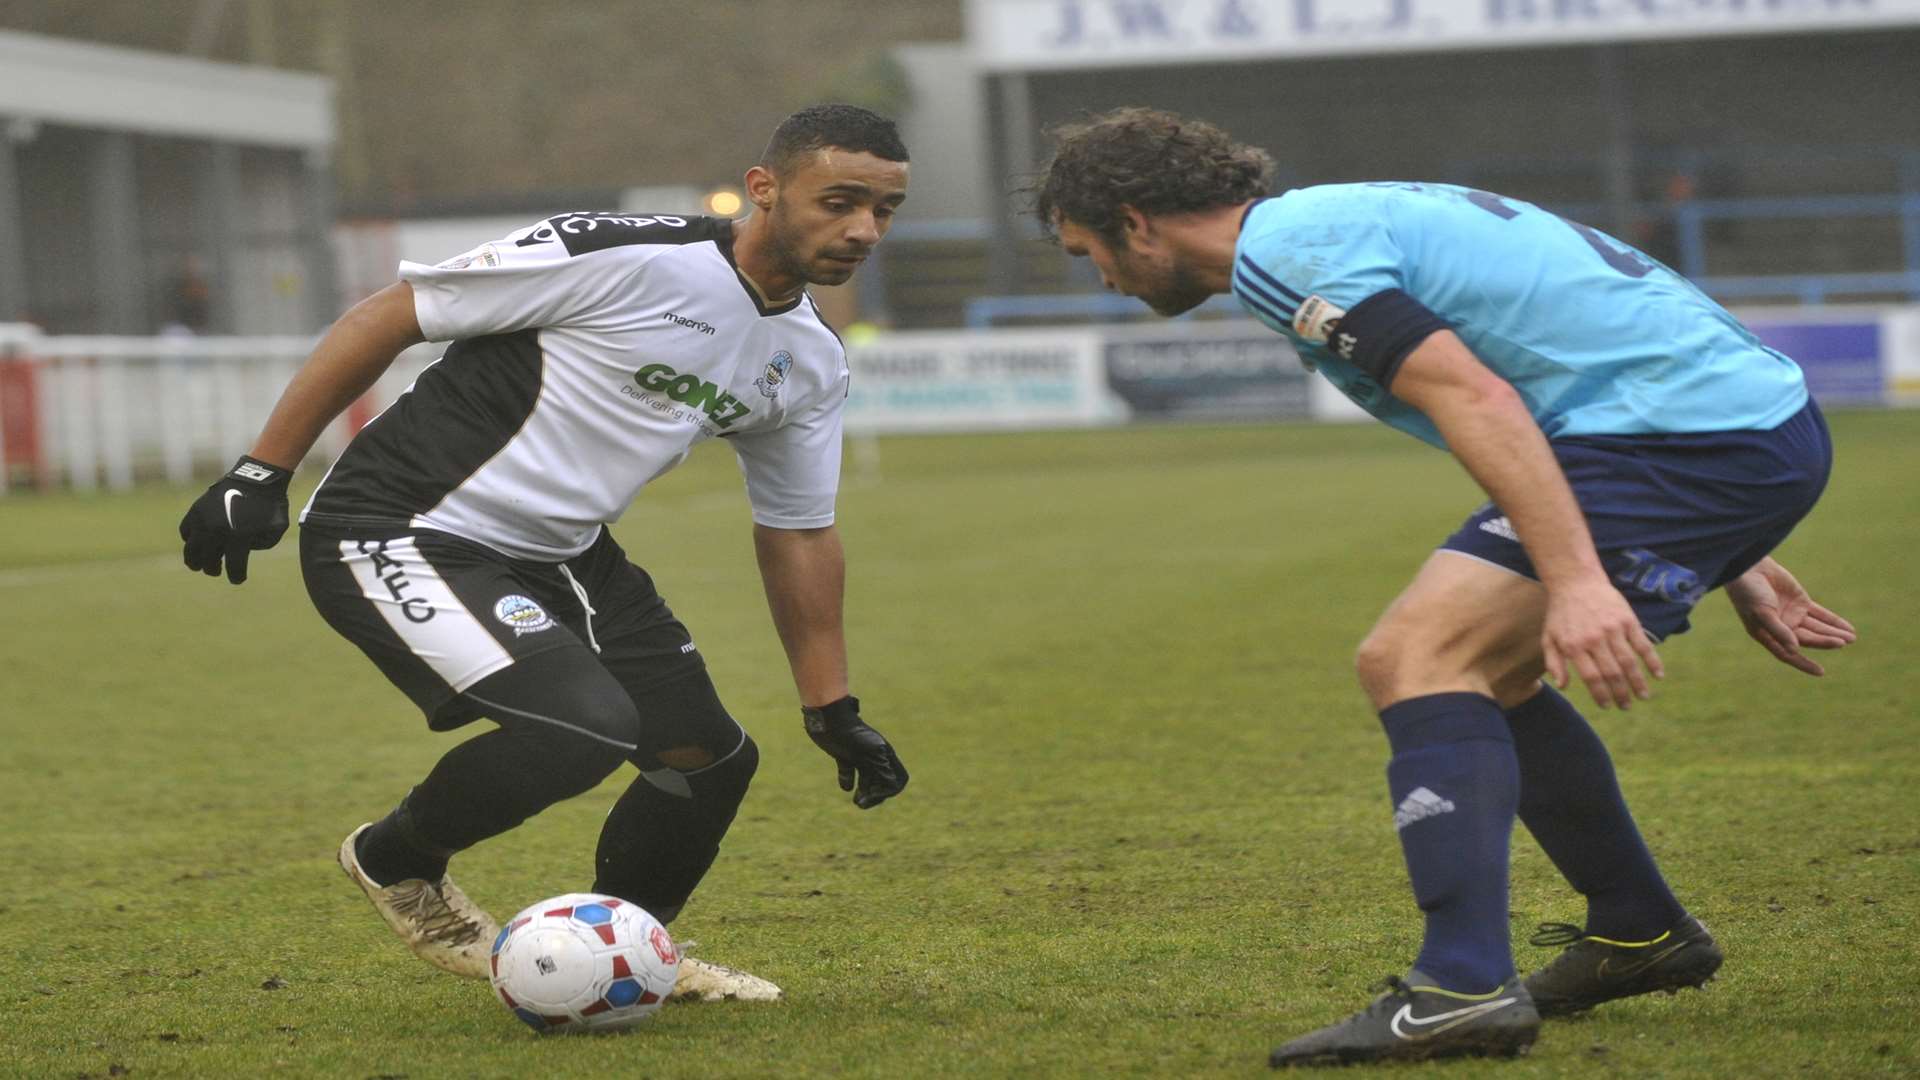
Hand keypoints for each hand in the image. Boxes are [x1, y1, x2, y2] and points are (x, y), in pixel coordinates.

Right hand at [179, 456, 291, 584]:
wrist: (258, 478)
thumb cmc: (271, 506)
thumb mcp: (274, 531)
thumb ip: (258, 546)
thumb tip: (238, 552)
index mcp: (240, 536)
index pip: (234, 566)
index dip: (236, 576)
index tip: (237, 579)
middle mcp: (218, 529)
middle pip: (207, 560)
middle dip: (212, 569)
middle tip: (216, 571)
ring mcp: (204, 519)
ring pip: (191, 549)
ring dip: (195, 559)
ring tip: (200, 563)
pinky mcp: (196, 510)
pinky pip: (186, 531)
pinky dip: (190, 540)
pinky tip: (198, 543)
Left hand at [801, 696, 907, 808]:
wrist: (829, 717)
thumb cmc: (850, 731)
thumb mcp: (871, 749)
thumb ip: (883, 765)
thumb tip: (892, 784)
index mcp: (884, 755)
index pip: (897, 780)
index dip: (889, 791)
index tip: (874, 792)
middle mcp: (875, 756)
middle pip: (883, 783)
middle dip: (875, 796)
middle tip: (861, 803)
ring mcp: (860, 755)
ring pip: (867, 780)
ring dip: (864, 793)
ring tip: (856, 801)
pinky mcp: (844, 754)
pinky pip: (849, 772)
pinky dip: (848, 782)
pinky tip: (845, 786)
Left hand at [1542, 575, 1664, 709]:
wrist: (1576, 582)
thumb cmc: (1561, 614)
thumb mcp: (1549, 638)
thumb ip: (1554, 663)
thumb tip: (1563, 687)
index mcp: (1574, 646)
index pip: (1592, 678)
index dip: (1601, 695)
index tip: (1607, 705)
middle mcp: (1595, 640)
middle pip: (1612, 674)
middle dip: (1621, 694)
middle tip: (1626, 706)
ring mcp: (1613, 629)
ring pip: (1629, 663)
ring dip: (1638, 683)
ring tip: (1643, 697)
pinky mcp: (1628, 620)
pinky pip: (1643, 645)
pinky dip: (1653, 662)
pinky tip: (1658, 676)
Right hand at [1724, 558, 1855, 675]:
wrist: (1748, 569)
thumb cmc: (1748, 594)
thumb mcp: (1762, 613)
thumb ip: (1779, 631)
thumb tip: (1795, 650)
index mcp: (1768, 635)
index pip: (1788, 654)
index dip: (1804, 663)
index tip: (1820, 672)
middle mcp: (1782, 628)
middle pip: (1809, 639)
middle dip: (1826, 641)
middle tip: (1844, 642)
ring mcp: (1793, 615)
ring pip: (1818, 628)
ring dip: (1834, 633)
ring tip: (1852, 638)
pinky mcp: (1801, 602)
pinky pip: (1821, 615)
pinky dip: (1834, 621)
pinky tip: (1847, 628)